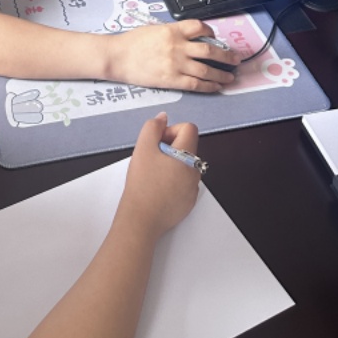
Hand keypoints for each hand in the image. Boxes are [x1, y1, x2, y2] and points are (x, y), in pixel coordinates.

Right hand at [108, 18, 240, 92]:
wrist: (117, 57)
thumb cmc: (132, 42)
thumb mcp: (154, 29)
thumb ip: (173, 33)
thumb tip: (188, 38)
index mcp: (173, 30)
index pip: (199, 27)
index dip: (211, 32)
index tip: (216, 37)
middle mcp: (177, 46)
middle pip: (210, 50)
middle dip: (226, 56)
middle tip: (236, 59)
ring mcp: (175, 64)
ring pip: (206, 70)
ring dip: (221, 74)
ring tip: (230, 77)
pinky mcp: (171, 79)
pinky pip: (196, 84)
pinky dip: (209, 86)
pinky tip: (216, 87)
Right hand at [117, 113, 201, 242]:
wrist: (141, 219)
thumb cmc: (142, 183)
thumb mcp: (143, 148)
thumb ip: (153, 127)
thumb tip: (163, 118)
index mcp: (188, 157)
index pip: (189, 128)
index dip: (171, 130)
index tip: (157, 143)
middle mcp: (195, 172)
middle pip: (187, 147)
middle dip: (169, 147)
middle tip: (152, 158)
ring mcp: (193, 189)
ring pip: (184, 165)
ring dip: (170, 163)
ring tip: (153, 174)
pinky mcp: (188, 203)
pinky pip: (183, 183)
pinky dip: (172, 180)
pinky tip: (157, 188)